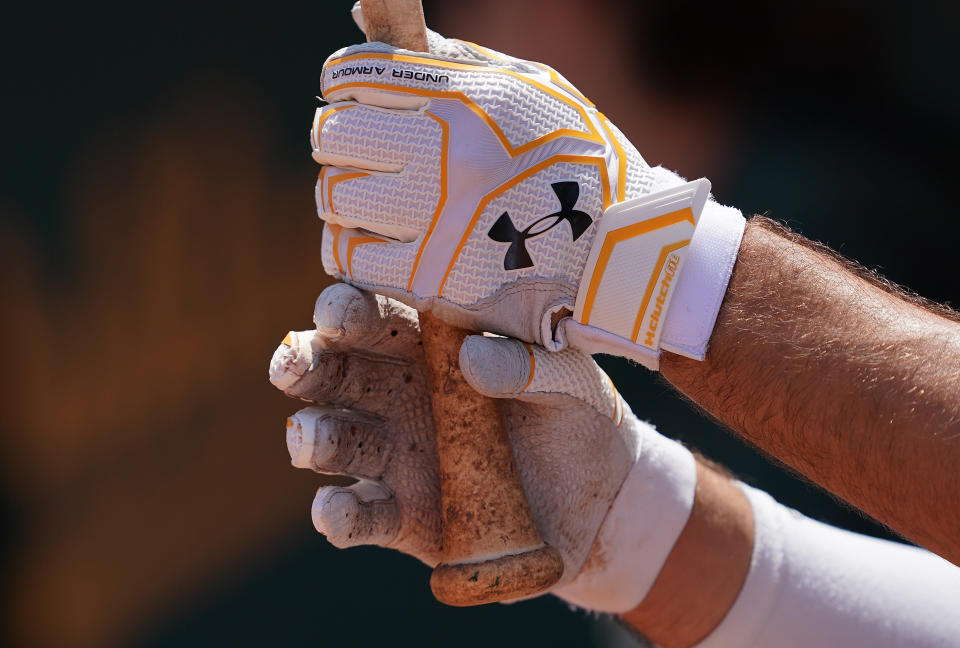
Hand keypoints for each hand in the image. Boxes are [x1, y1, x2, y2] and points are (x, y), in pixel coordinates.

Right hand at [268, 283, 696, 609]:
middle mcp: (398, 395)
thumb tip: (472, 358)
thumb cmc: (577, 417)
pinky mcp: (404, 517)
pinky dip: (339, 517)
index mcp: (430, 346)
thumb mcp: (572, 381)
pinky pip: (361, 516)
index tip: (339, 309)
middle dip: (307, 364)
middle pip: (335, 372)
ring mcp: (395, 457)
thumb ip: (528, 362)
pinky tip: (334, 512)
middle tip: (293, 365)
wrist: (600, 503)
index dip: (350, 310)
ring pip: (333, 441)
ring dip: (312, 437)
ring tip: (311, 440)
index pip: (379, 317)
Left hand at [311, 12, 743, 368]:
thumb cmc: (578, 161)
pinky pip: (349, 256)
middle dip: (337, 139)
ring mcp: (440, 221)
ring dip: (345, 195)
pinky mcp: (434, 280)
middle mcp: (449, 156)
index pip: (354, 76)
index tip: (351, 97)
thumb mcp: (531, 88)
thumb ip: (448, 58)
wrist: (626, 253)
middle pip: (331, 136)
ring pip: (334, 198)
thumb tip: (360, 18)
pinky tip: (378, 239)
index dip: (342, 84)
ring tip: (376, 198)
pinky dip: (352, 245)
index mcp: (469, 99)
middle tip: (361, 151)